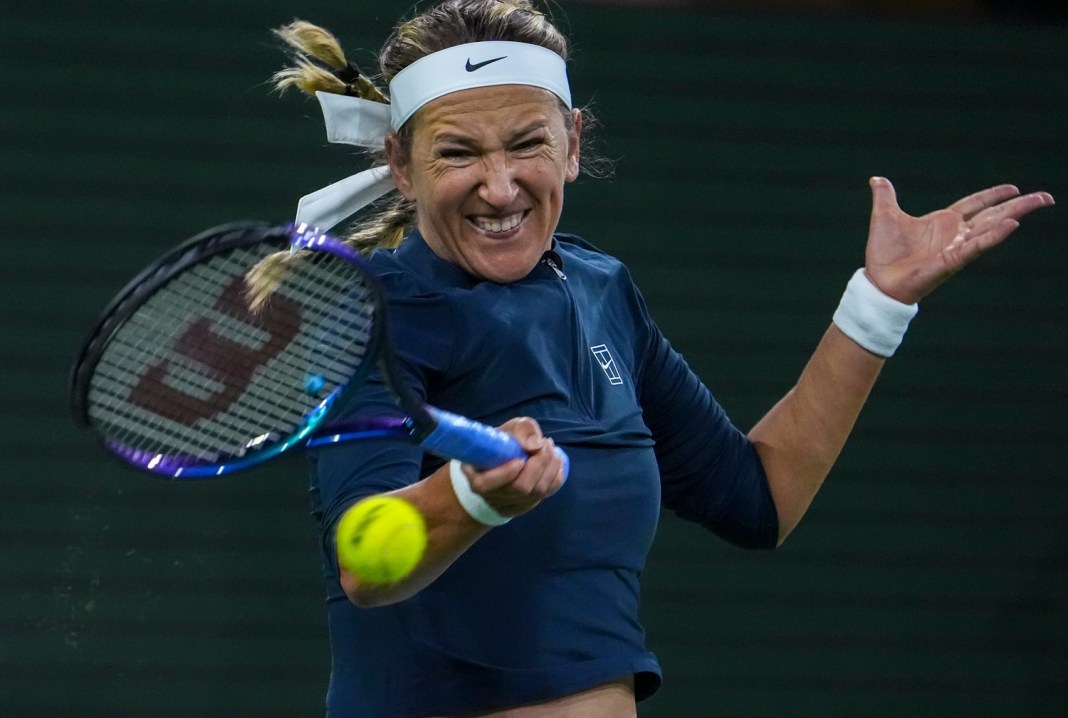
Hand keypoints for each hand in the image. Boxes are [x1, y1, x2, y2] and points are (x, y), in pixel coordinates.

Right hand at [461, 417, 565, 517]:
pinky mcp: (527, 505)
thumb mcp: (506, 430)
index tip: (519, 458)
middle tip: (544, 442)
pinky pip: (548, 493)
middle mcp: (492, 495)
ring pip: (537, 491)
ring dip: (551, 465)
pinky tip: (555, 460)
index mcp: (477, 476)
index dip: (505, 473)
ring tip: (549, 447)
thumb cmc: (501, 445)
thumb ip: (520, 430)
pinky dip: (557, 474)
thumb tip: (535, 445)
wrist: (502, 463)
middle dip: (539, 462)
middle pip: (520, 488)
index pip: (485, 484)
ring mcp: (512, 503)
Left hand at [863, 177, 1053, 303]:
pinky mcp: (952, 260)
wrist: (878, 281)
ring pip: (992, 227)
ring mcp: (956, 247)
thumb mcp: (884, 217)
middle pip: (993, 214)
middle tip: (1046, 197)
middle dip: (1020, 204)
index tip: (1014, 187)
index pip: (975, 204)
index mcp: (942, 222)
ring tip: (1038, 203)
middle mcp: (954, 234)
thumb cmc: (883, 254)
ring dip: (1015, 214)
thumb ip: (885, 196)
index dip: (994, 195)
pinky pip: (976, 246)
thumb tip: (877, 179)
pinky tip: (1011, 224)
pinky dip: (993, 236)